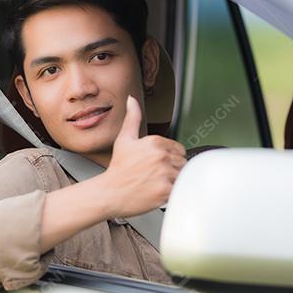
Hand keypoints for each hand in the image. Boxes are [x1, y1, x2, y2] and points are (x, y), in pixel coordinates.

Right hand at [102, 96, 186, 217]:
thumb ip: (132, 117)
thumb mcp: (124, 139)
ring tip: (156, 183)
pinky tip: (159, 191)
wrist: (110, 192)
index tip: (156, 164)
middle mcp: (161, 155)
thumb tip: (132, 99)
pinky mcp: (166, 190)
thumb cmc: (118, 168)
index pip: (179, 149)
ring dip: (173, 181)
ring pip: (183, 176)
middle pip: (183, 163)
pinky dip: (173, 191)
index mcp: (155, 141)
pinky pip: (180, 189)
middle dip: (172, 169)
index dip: (169, 158)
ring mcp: (164, 173)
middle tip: (155, 175)